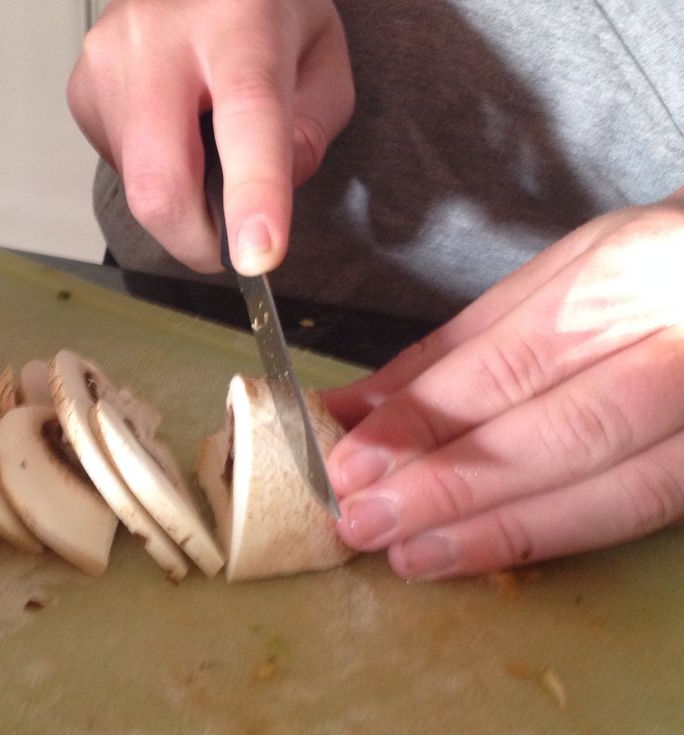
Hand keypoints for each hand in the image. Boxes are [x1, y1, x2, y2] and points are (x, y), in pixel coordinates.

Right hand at [67, 0, 353, 274]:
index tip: (258, 255)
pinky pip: (121, 170)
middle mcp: (158, 37)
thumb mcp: (321, 54)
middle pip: (161, 181)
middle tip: (227, 248)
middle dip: (196, 241)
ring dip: (181, 199)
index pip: (247, 116)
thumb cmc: (260, 10)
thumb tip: (269, 200)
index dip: (253, 195)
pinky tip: (173, 131)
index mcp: (239, 21)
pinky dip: (155, 174)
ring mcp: (107, 63)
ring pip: (138, 187)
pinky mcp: (82, 90)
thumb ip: (314, 128)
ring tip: (203, 144)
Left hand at [323, 187, 683, 578]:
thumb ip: (466, 342)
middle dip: (447, 486)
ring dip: (498, 530)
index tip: (349, 461)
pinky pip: (645, 510)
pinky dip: (557, 535)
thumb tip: (360, 405)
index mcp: (628, 274)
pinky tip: (486, 550)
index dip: (422, 420)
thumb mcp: (562, 274)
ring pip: (612, 491)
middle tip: (362, 522)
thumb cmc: (653, 270)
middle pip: (557, 434)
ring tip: (411, 555)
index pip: (507, 364)